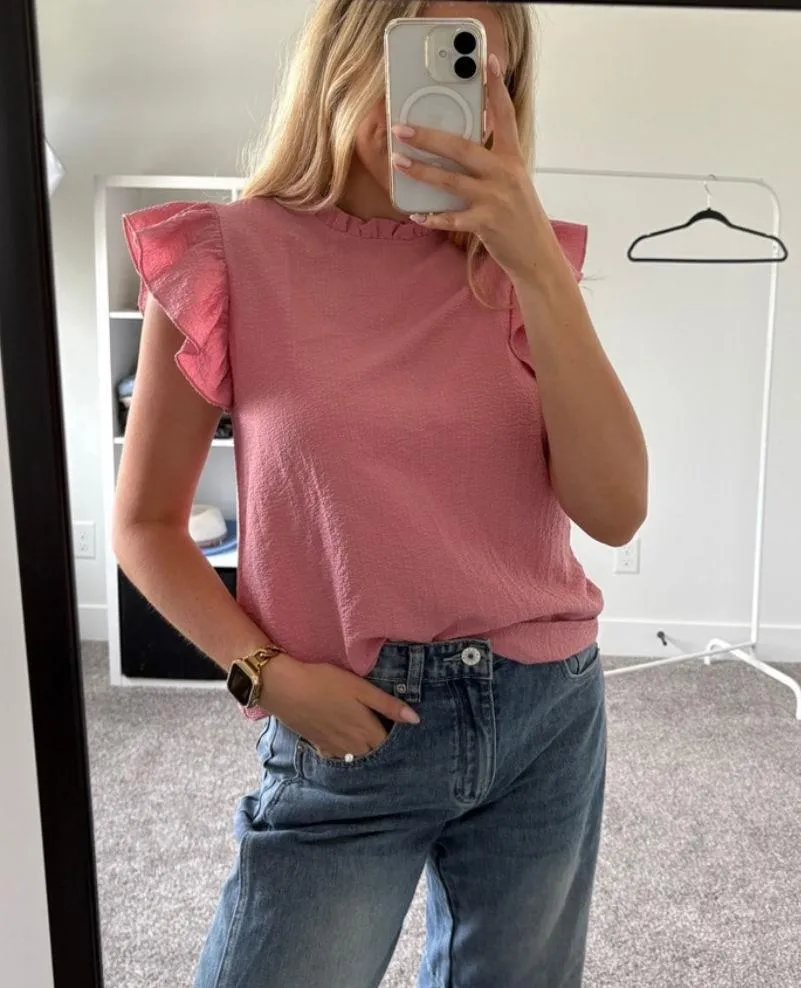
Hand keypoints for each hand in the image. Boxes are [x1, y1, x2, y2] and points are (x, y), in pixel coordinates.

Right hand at [259, 653, 420, 758]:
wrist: (284, 688)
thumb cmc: (325, 682)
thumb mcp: (360, 688)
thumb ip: (388, 705)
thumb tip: (416, 720)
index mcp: (366, 731)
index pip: (390, 744)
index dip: (396, 736)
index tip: (399, 728)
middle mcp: (352, 745)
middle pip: (375, 753)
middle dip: (381, 745)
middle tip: (384, 730)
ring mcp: (334, 748)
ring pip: (357, 757)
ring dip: (365, 750)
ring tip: (366, 735)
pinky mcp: (318, 745)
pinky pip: (338, 756)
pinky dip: (345, 752)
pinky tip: (344, 739)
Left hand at [389, 53, 551, 281]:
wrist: (537, 255)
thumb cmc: (521, 217)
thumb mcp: (514, 183)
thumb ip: (491, 164)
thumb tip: (457, 151)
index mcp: (513, 160)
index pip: (505, 116)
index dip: (495, 88)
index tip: (487, 62)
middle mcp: (504, 175)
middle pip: (462, 148)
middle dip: (428, 137)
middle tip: (402, 128)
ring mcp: (495, 200)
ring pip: (450, 180)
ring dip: (421, 171)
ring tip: (399, 163)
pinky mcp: (486, 224)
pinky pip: (451, 218)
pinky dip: (432, 216)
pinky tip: (416, 214)